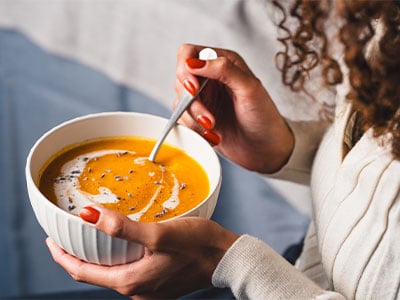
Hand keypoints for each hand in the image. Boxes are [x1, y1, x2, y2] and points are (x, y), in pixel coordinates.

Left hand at [46, 206, 238, 298]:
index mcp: (131, 282)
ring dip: (98, 256)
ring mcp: (148, 288)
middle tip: (68, 235)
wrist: (225, 257)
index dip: (62, 257)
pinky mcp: (158, 281)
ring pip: (111, 272)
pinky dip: (117, 257)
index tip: (51, 240)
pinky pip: (128, 271)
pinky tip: (121, 243)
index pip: (82, 273)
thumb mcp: (158, 233)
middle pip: (95, 274)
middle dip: (77, 256)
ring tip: (91, 236)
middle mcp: (137, 290)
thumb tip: (89, 216)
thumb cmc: (197, 245)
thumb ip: (122, 227)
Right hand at [175, 44, 293, 172]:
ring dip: (194, 118)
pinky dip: (194, 130)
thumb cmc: (264, 118)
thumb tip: (195, 62)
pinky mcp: (198, 118)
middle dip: (192, 102)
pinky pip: (182, 120)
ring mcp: (203, 99)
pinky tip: (212, 136)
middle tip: (209, 118)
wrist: (266, 149)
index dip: (185, 69)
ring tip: (213, 128)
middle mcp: (210, 78)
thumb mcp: (249, 89)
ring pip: (180, 102)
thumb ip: (224, 70)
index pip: (189, 53)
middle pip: (180, 80)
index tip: (193, 88)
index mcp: (223, 63)